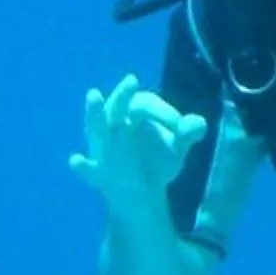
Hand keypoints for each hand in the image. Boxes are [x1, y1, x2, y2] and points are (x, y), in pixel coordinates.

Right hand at [72, 75, 210, 216]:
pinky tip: (76, 160)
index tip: (182, 129)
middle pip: (117, 105)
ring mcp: (103, 148)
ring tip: (94, 94)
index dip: (164, 113)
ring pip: (96, 128)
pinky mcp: (98, 172)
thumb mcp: (176, 149)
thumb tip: (199, 124)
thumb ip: (187, 134)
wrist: (142, 194)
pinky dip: (81, 165)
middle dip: (123, 94)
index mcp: (133, 114)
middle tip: (133, 79)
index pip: (145, 105)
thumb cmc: (158, 161)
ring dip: (95, 113)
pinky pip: (88, 168)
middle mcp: (114, 125)